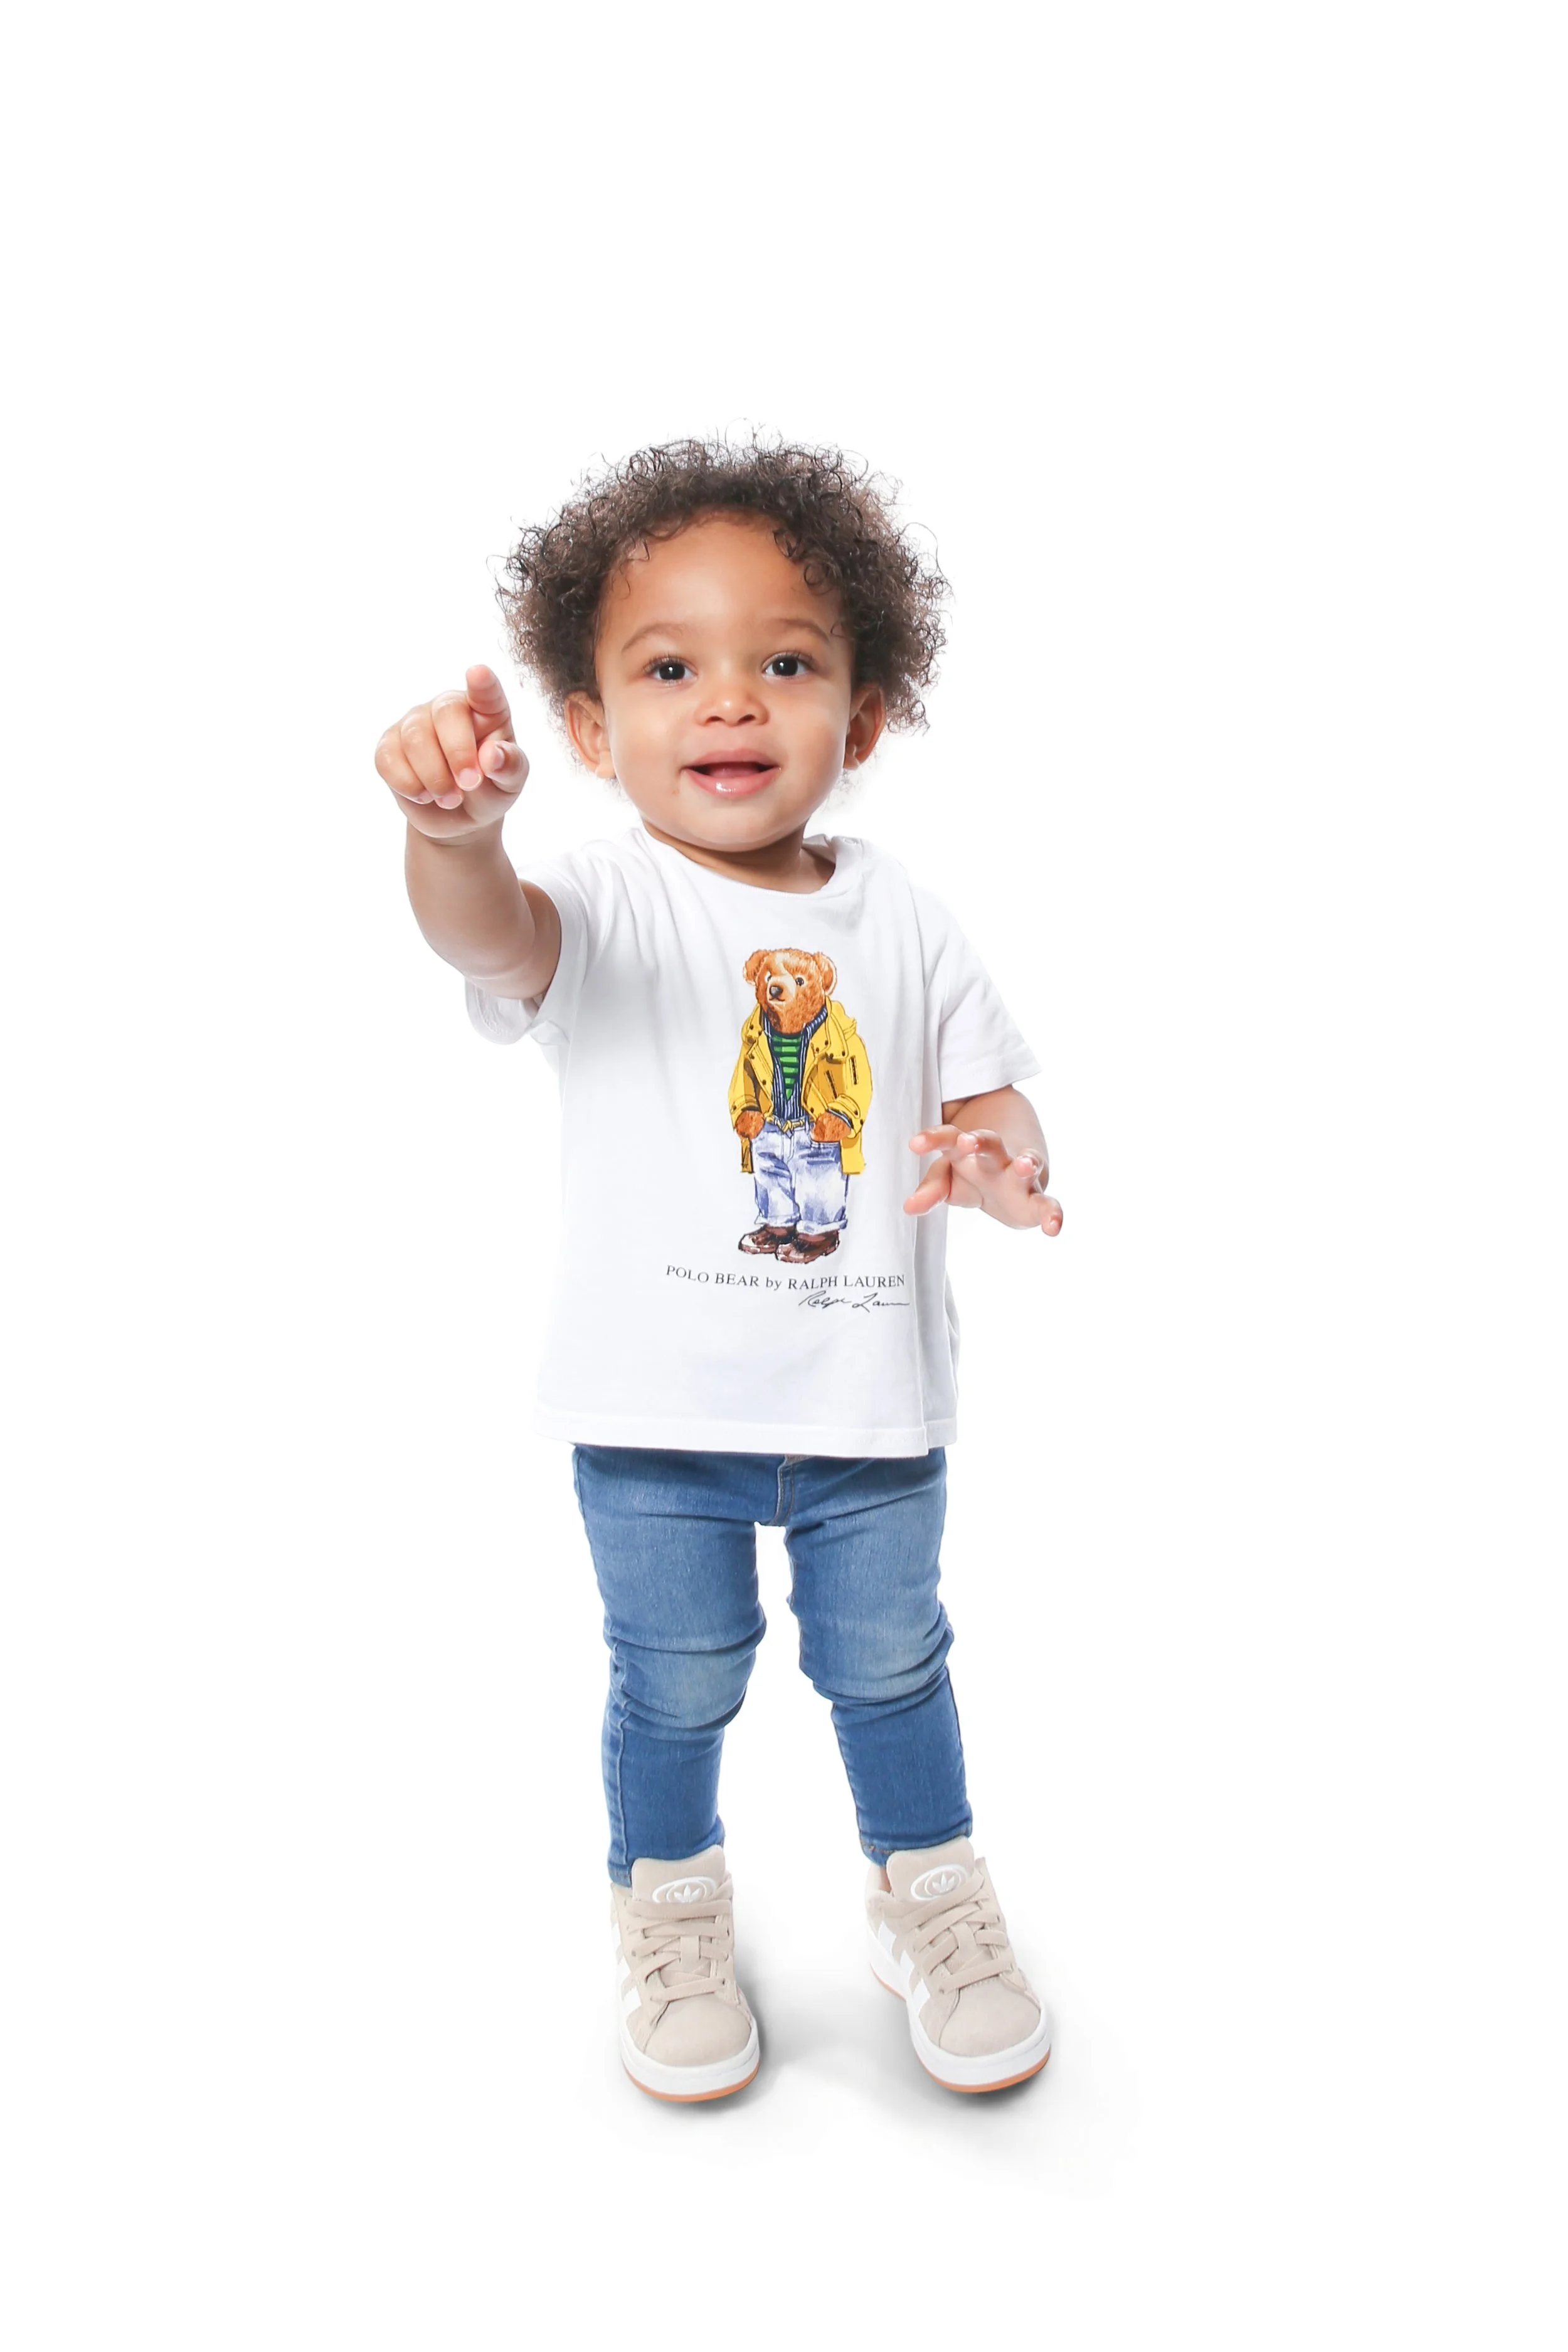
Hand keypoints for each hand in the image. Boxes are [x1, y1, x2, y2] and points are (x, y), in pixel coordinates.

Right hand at [374, 663, 529, 839]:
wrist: (458, 818)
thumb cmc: (490, 790)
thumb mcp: (510, 783)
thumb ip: (509, 766)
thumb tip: (492, 756)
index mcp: (486, 711)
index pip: (485, 691)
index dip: (481, 683)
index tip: (478, 674)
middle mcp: (448, 708)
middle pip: (445, 713)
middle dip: (457, 753)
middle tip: (469, 784)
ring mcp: (416, 723)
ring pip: (415, 739)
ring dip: (435, 778)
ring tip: (451, 799)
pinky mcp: (389, 745)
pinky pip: (388, 759)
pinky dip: (408, 785)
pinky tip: (424, 795)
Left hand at [905, 1126, 1063, 1234]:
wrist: (1020, 1163)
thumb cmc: (976, 1172)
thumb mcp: (950, 1178)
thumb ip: (932, 1190)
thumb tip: (908, 1208)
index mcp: (969, 1152)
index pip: (949, 1139)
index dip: (933, 1140)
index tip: (915, 1144)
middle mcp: (996, 1159)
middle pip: (989, 1144)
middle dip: (978, 1142)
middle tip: (966, 1143)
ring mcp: (1019, 1176)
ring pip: (1024, 1163)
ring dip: (1025, 1163)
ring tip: (1024, 1165)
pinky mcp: (1036, 1197)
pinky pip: (1047, 1203)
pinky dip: (1053, 1214)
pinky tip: (1053, 1227)